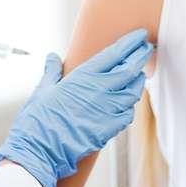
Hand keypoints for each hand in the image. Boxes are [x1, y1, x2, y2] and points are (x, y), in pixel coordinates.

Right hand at [0, 28, 152, 186]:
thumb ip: (52, 71)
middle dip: (140, 56)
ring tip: (140, 74)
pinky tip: (129, 103)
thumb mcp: (43, 90)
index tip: (140, 35)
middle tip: (147, 48)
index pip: (114, 53)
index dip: (130, 43)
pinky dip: (130, 106)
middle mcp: (99, 90)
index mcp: (83, 76)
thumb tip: (53, 57)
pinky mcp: (110, 129)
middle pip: (130, 69)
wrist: (40, 151)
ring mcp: (107, 110)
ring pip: (133, 91)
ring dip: (138, 81)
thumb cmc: (38, 120)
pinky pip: (128, 114)